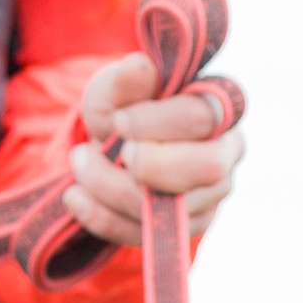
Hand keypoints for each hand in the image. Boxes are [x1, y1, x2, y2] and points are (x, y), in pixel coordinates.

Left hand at [66, 53, 246, 258]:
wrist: (114, 147)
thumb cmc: (123, 109)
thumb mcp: (115, 89)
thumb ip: (126, 80)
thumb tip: (139, 67)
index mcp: (218, 106)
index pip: (203, 117)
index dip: (159, 122)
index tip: (119, 121)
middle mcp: (227, 150)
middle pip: (209, 168)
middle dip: (152, 166)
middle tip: (116, 153)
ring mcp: (213, 194)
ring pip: (177, 208)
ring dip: (116, 190)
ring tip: (80, 163)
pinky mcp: (189, 227)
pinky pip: (149, 234)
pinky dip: (105, 218)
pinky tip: (76, 197)